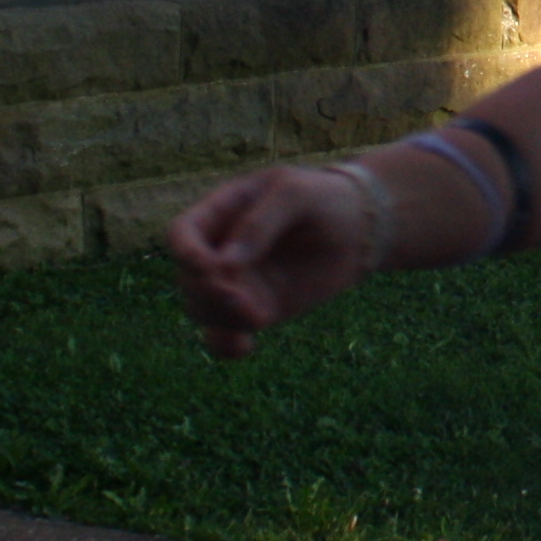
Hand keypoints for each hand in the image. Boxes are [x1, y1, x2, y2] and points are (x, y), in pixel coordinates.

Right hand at [165, 165, 374, 358]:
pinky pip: (224, 334)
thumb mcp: (296, 193)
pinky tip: (244, 348)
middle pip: (188, 278)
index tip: (211, 268)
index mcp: (220, 212)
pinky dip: (226, 346)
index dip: (186, 254)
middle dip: (209, 293)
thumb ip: (260, 222)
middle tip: (243, 300)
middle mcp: (219, 249)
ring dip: (222, 318)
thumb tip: (225, 264)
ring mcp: (236, 281)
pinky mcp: (256, 307)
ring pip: (203, 308)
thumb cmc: (323, 198)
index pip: (181, 234)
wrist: (358, 228)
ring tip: (259, 316)